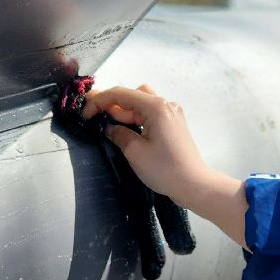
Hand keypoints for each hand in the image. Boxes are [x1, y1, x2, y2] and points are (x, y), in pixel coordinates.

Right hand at [83, 83, 249, 248]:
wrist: (194, 185)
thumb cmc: (164, 169)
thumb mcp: (135, 152)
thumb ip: (118, 134)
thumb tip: (110, 128)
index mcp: (156, 106)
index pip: (121, 94)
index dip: (98, 101)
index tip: (85, 115)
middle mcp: (165, 104)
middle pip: (132, 94)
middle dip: (112, 105)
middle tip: (94, 119)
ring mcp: (172, 113)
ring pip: (141, 103)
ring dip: (125, 111)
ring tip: (112, 127)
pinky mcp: (174, 124)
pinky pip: (151, 113)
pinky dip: (137, 117)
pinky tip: (129, 131)